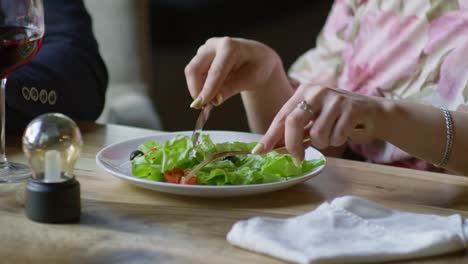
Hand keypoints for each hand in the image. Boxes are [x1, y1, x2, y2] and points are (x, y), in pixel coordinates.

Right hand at [184, 37, 280, 108]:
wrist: (257, 57)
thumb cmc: (257, 66)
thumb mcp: (250, 79)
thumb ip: (232, 88)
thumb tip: (214, 100)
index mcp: (230, 47)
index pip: (215, 71)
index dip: (207, 89)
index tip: (202, 104)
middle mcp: (214, 45)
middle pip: (194, 69)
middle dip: (196, 90)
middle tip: (204, 106)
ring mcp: (205, 49)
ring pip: (192, 73)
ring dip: (198, 89)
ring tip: (214, 99)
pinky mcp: (200, 56)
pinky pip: (194, 75)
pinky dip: (200, 86)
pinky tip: (214, 91)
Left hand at [253, 84, 388, 161]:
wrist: (375, 113)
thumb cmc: (340, 119)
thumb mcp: (314, 121)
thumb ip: (296, 132)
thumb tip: (272, 148)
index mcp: (304, 91)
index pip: (281, 117)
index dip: (269, 136)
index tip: (258, 152)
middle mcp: (317, 91)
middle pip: (293, 122)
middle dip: (293, 145)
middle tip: (297, 159)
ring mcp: (335, 98)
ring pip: (317, 134)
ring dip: (323, 143)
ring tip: (333, 135)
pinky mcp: (352, 108)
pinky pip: (336, 136)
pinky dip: (338, 141)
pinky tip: (345, 132)